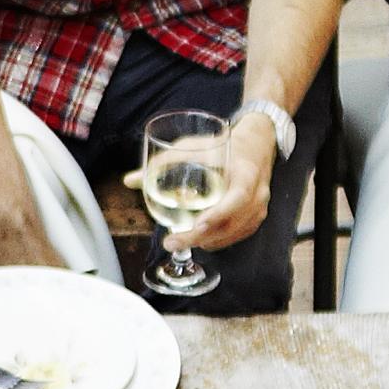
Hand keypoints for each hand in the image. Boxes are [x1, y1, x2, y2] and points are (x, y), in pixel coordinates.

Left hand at [147, 115, 276, 253]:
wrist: (256, 145)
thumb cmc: (222, 145)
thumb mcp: (194, 147)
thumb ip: (163, 163)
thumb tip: (130, 180)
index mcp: (247, 172)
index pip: (239, 196)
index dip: (220, 212)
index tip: (198, 223)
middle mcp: (257, 194)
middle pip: (231, 222)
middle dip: (200, 235)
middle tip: (173, 241)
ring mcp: (259, 208)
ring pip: (233, 233)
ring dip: (206, 240)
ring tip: (178, 242)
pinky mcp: (255, 218)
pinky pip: (236, 235)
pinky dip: (216, 241)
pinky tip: (198, 240)